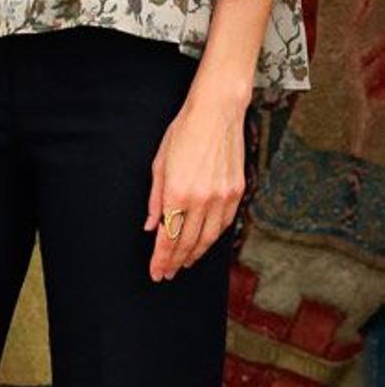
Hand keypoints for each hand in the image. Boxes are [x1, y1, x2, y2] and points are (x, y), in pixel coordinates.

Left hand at [144, 86, 245, 281]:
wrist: (216, 114)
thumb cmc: (183, 132)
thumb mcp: (160, 163)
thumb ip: (155, 198)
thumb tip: (152, 225)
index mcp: (177, 192)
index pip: (168, 237)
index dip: (161, 259)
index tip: (156, 272)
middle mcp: (201, 199)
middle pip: (187, 243)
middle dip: (175, 262)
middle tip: (167, 273)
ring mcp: (221, 198)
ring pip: (208, 239)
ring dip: (194, 254)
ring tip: (184, 263)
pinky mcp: (236, 193)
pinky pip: (224, 225)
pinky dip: (213, 238)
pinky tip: (204, 242)